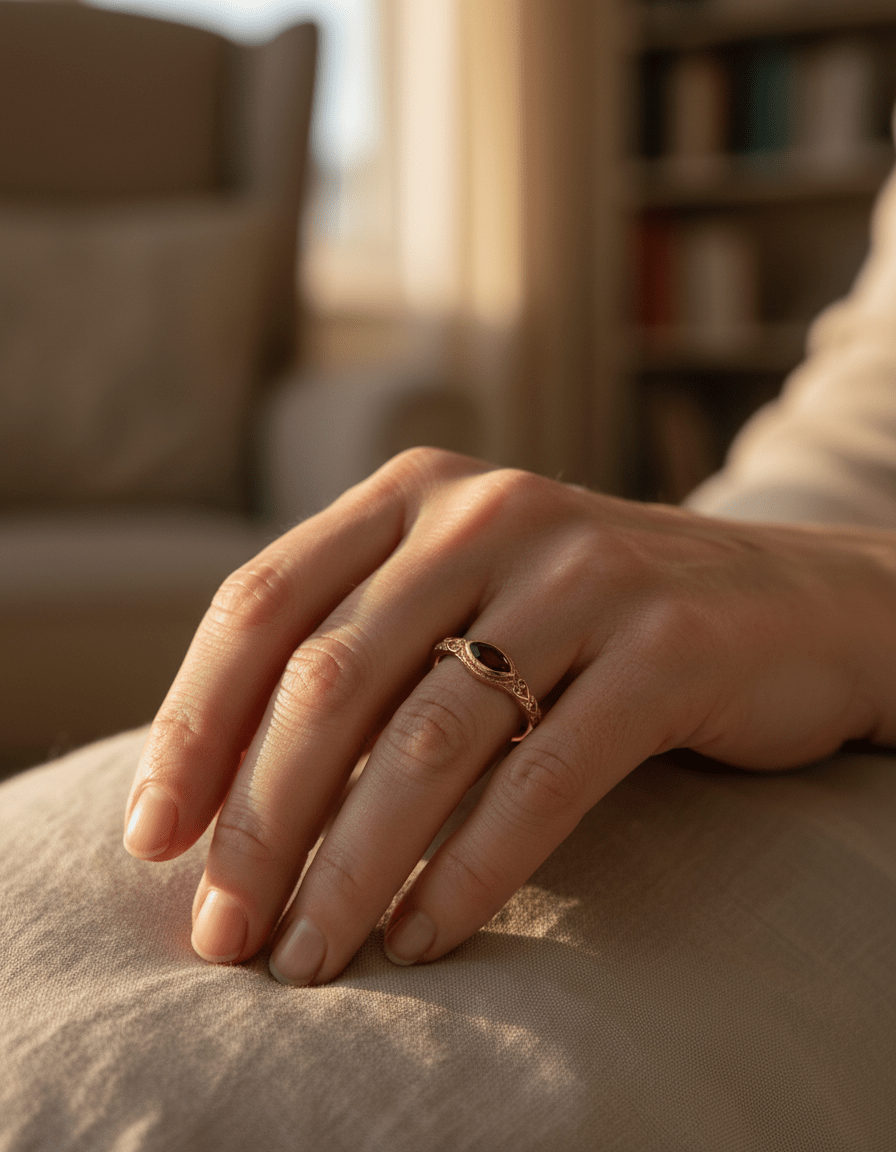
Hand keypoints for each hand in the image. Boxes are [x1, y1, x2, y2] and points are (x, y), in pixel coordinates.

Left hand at [123, 448, 895, 984]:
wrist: (788, 603)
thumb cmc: (593, 617)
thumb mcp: (469, 597)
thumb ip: (366, 649)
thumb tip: (230, 789)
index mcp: (418, 495)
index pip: (263, 602)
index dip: (195, 723)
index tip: (154, 836)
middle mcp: (489, 514)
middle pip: (329, 680)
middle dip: (260, 821)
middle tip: (222, 931)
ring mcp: (581, 574)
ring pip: (428, 739)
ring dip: (351, 866)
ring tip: (309, 956)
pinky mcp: (665, 649)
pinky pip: (542, 779)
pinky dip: (472, 869)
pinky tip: (424, 936)